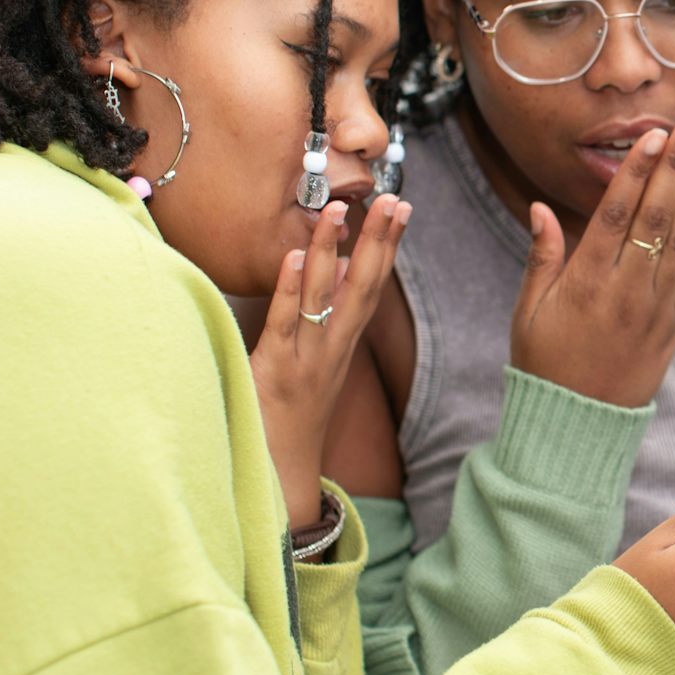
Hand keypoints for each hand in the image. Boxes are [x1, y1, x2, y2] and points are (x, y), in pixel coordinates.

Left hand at [252, 194, 410, 525]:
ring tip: (337, 211)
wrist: (277, 474)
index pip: (373, 285)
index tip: (402, 207)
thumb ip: (324, 318)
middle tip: (393, 199)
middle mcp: (333, 349)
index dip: (390, 246)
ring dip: (332, 253)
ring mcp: (306, 361)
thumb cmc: (288, 416)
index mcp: (343, 344)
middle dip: (380, 242)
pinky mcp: (273, 372)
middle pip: (364, 288)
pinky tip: (296, 258)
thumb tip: (337, 269)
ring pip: (324, 300)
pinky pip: (285, 325)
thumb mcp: (315, 363)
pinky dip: (291, 291)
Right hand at [511, 117, 674, 406]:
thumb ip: (541, 257)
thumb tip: (541, 207)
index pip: (616, 215)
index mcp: (585, 283)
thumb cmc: (545, 363)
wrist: (579, 424)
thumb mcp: (529, 312)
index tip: (654, 138)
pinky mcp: (674, 323)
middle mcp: (625, 291)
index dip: (638, 173)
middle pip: (655, 218)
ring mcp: (655, 308)